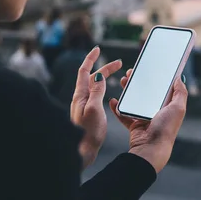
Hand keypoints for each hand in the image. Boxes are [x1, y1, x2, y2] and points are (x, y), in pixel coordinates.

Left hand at [71, 46, 121, 168]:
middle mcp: (81, 98)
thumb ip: (96, 92)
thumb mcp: (94, 109)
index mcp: (81, 95)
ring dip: (106, 77)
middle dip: (105, 67)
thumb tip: (99, 75)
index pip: (84, 71)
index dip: (91, 59)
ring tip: (118, 74)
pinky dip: (105, 89)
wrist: (83, 151)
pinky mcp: (89, 113)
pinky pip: (97, 96)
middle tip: (120, 63)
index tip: (98, 49)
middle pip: (93, 77)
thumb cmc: (88, 132)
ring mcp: (85, 106)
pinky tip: (111, 93)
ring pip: (95, 86)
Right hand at [108, 69, 187, 173]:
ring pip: (133, 100)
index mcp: (167, 106)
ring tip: (122, 81)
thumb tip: (179, 78)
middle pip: (145, 92)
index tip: (148, 67)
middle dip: (138, 81)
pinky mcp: (133, 124)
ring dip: (127, 90)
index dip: (155, 77)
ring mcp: (144, 117)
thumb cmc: (166, 129)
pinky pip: (123, 114)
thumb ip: (180, 93)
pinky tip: (114, 100)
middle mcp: (156, 111)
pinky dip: (117, 108)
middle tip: (131, 72)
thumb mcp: (178, 108)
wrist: (151, 148)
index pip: (160, 88)